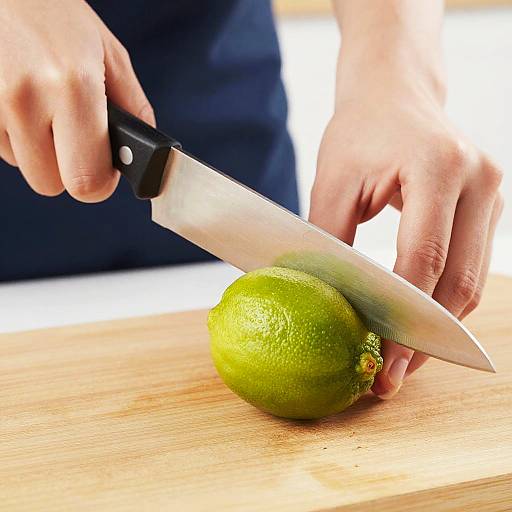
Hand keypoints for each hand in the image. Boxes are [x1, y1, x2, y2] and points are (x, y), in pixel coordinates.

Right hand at [0, 0, 153, 201]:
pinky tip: (25, 104)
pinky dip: (18, 136)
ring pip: (26, 168)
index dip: (99, 183)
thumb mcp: (110, 54)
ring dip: (41, 151)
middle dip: (69, 170)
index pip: (87, 181)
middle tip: (76, 141)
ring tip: (47, 109)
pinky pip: (3, 149)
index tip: (103, 168)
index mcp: (74, 87)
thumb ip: (134, 107)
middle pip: (52, 185)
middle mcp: (28, 98)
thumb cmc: (58, 16)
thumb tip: (145, 151)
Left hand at [310, 65, 503, 398]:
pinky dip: (444, 300)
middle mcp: (479, 181)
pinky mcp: (487, 208)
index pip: (424, 260)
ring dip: (437, 326)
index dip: (403, 319)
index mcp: (439, 167)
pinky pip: (469, 266)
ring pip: (470, 281)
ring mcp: (492, 195)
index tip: (384, 362)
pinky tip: (417, 325)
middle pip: (458, 281)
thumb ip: (330, 240)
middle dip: (425, 338)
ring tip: (403, 360)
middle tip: (393, 376)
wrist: (394, 95)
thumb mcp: (334, 181)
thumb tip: (327, 301)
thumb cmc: (360, 131)